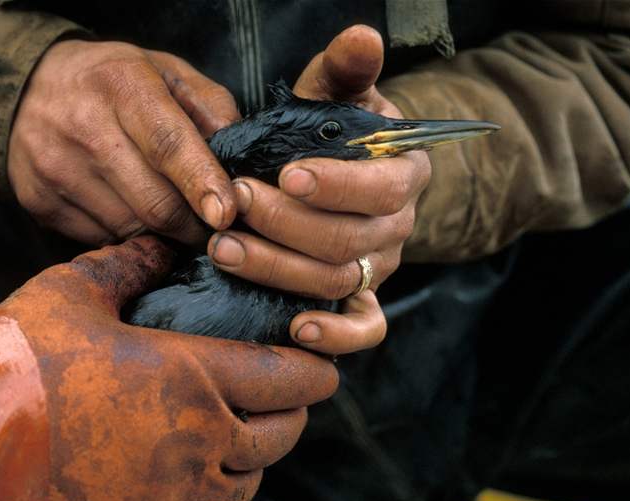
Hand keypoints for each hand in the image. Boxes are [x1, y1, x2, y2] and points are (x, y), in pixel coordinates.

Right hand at [0, 237, 337, 500]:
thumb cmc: (16, 362)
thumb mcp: (73, 291)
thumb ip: (129, 264)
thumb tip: (161, 245)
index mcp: (191, 377)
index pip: (289, 378)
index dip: (314, 370)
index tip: (320, 363)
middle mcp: (198, 443)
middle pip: (280, 434)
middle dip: (289, 412)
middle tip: (278, 396)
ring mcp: (175, 500)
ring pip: (246, 483)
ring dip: (250, 458)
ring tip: (234, 436)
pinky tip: (192, 482)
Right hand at [8, 40, 240, 245]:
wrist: (24, 89)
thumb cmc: (113, 83)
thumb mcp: (165, 72)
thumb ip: (211, 107)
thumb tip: (239, 162)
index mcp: (122, 85)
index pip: (168, 145)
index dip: (201, 184)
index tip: (226, 215)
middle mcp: (83, 127)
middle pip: (154, 202)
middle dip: (194, 226)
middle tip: (212, 227)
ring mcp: (56, 169)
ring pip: (131, 229)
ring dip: (162, 234)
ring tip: (170, 215)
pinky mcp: (39, 202)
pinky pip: (103, 239)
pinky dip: (127, 236)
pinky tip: (129, 211)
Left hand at [207, 25, 429, 353]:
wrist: (339, 171)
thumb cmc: (332, 130)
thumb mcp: (336, 94)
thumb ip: (345, 69)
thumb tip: (361, 35)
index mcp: (404, 173)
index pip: (381, 188)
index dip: (336, 186)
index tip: (285, 174)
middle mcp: (397, 227)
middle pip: (348, 239)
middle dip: (286, 225)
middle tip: (235, 203)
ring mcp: (378, 266)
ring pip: (336, 280)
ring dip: (279, 268)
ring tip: (224, 248)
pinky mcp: (360, 297)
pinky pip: (364, 329)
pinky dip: (337, 336)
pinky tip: (295, 329)